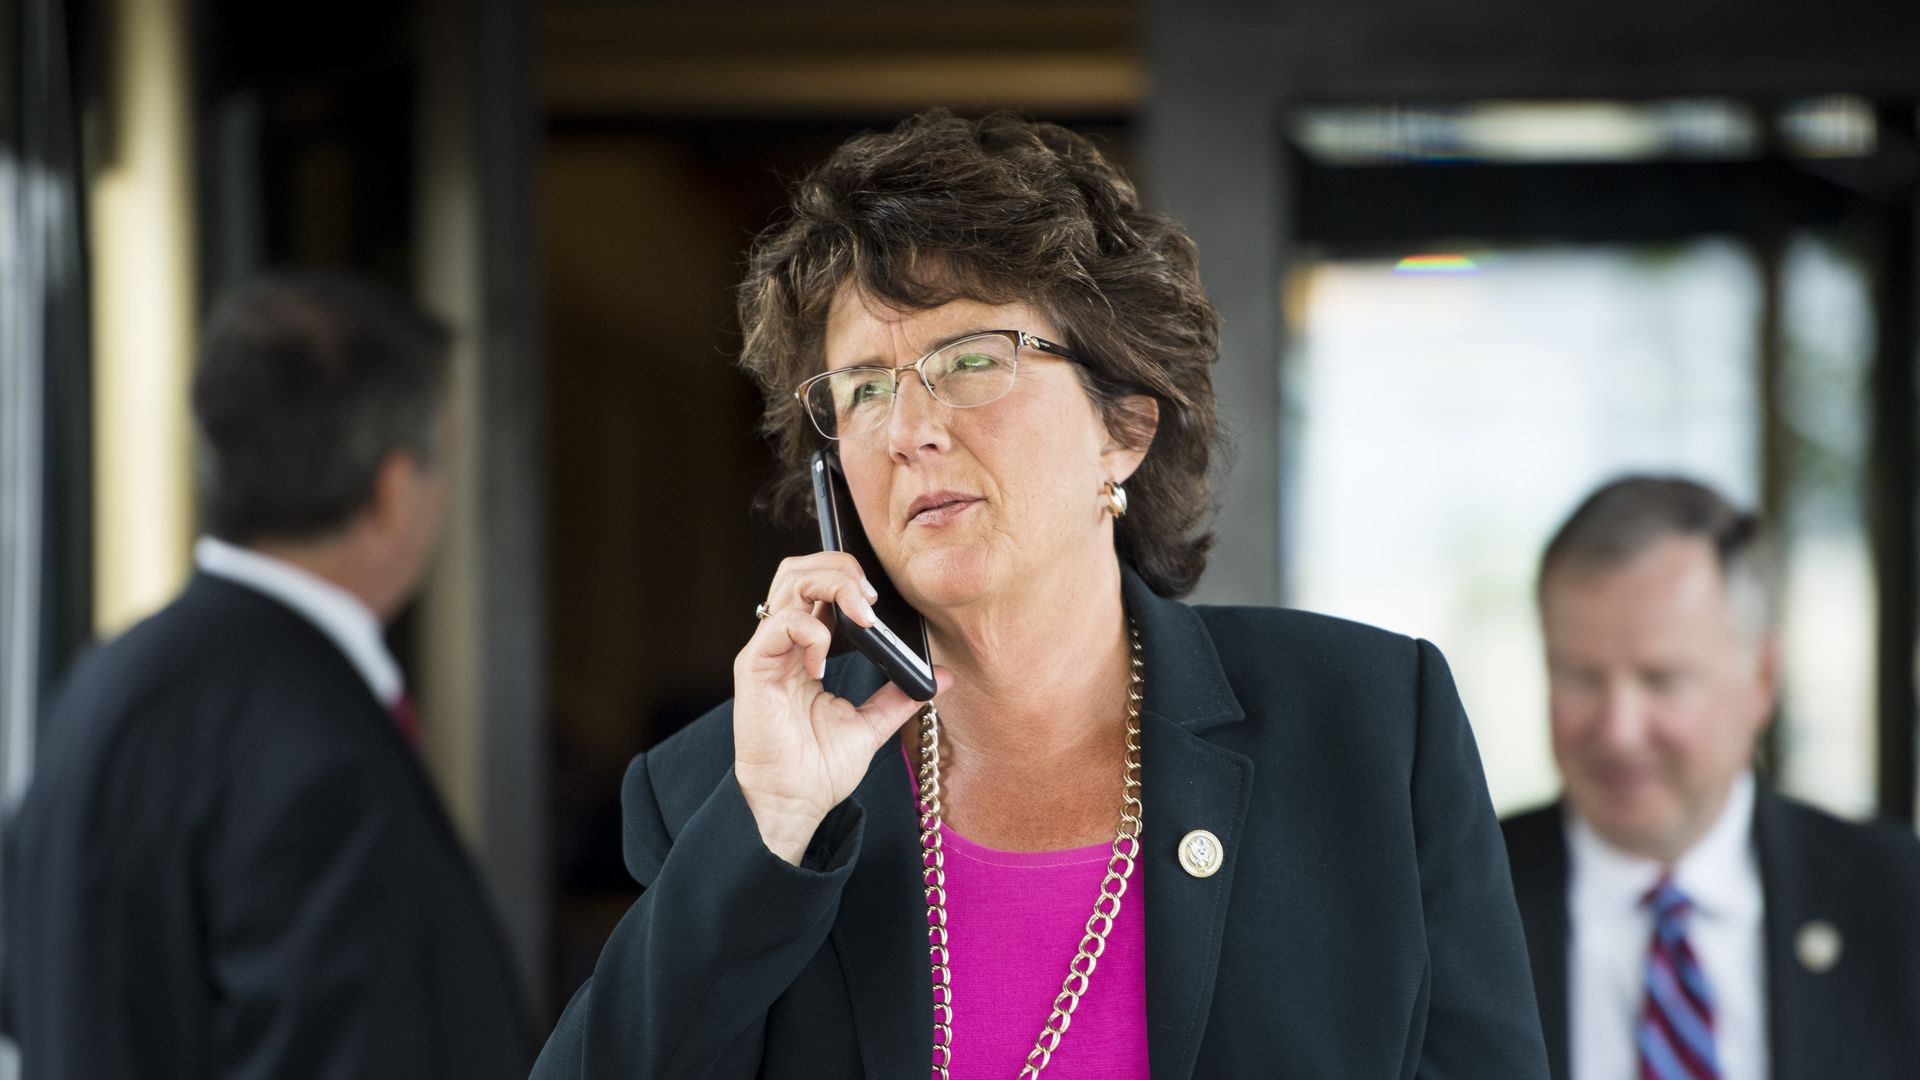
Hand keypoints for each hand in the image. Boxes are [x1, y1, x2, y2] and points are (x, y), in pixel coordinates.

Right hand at [733, 552, 945, 864]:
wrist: (793, 805)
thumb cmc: (818, 768)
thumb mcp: (871, 725)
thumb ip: (899, 696)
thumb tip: (940, 677)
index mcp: (806, 648)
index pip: (819, 584)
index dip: (849, 577)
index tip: (879, 599)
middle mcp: (783, 642)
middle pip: (801, 568)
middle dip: (840, 567)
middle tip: (871, 597)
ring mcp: (767, 651)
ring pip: (789, 580)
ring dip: (832, 584)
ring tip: (860, 614)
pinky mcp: (753, 667)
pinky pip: (780, 624)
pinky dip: (811, 630)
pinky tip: (822, 662)